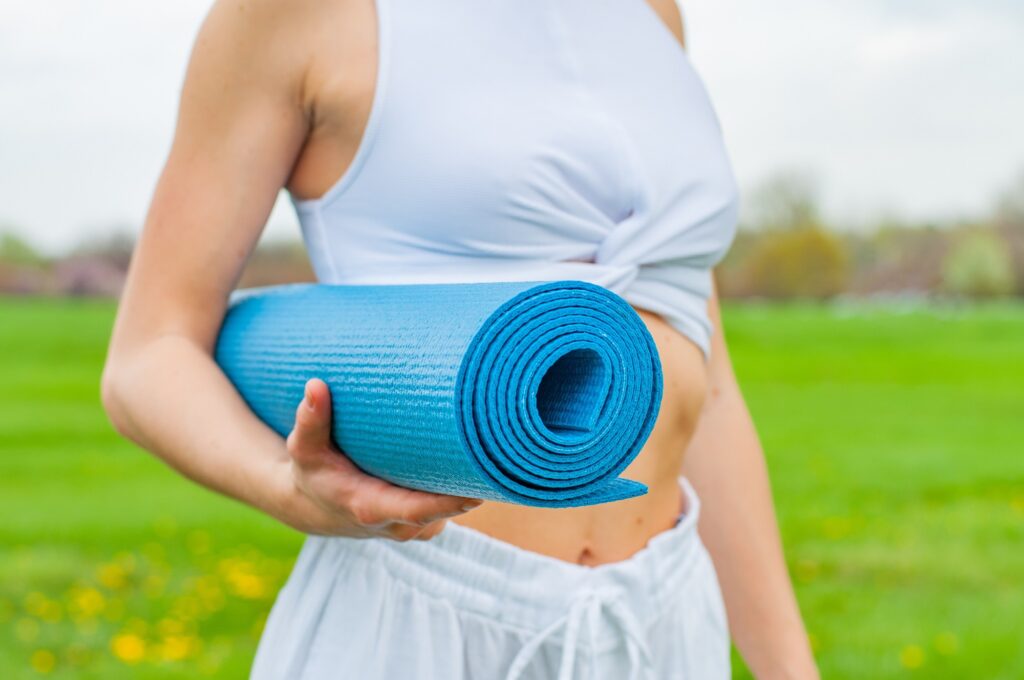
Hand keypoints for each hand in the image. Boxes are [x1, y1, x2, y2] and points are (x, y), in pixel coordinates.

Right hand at [274, 378, 481, 539]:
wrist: (316, 507)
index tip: (478, 489)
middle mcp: (399, 526)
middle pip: (447, 508)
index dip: (448, 502)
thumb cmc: (315, 473)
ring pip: (454, 507)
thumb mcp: (305, 449)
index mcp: (372, 508)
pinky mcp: (427, 524)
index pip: (418, 510)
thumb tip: (315, 385)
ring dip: (470, 482)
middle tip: (496, 444)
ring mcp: (417, 529)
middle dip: (472, 481)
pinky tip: (475, 458)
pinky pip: (452, 506)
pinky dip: (462, 486)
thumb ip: (311, 420)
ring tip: (489, 444)